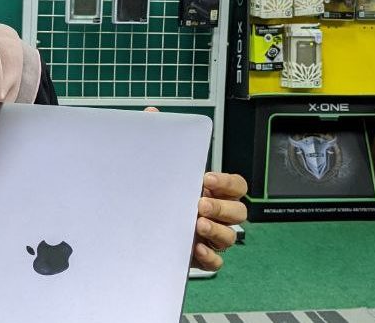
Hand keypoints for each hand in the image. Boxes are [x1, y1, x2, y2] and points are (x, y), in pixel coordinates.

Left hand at [143, 107, 247, 271]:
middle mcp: (215, 214)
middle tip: (199, 204)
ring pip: (230, 236)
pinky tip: (196, 247)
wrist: (135, 224)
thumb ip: (156, 139)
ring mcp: (209, 236)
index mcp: (211, 190)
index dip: (228, 182)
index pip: (237, 185)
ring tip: (196, 224)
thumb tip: (151, 114)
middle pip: (239, 212)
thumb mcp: (155, 166)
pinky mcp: (199, 256)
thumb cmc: (155, 193)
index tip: (207, 179)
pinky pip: (216, 261)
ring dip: (217, 231)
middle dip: (222, 208)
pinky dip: (210, 256)